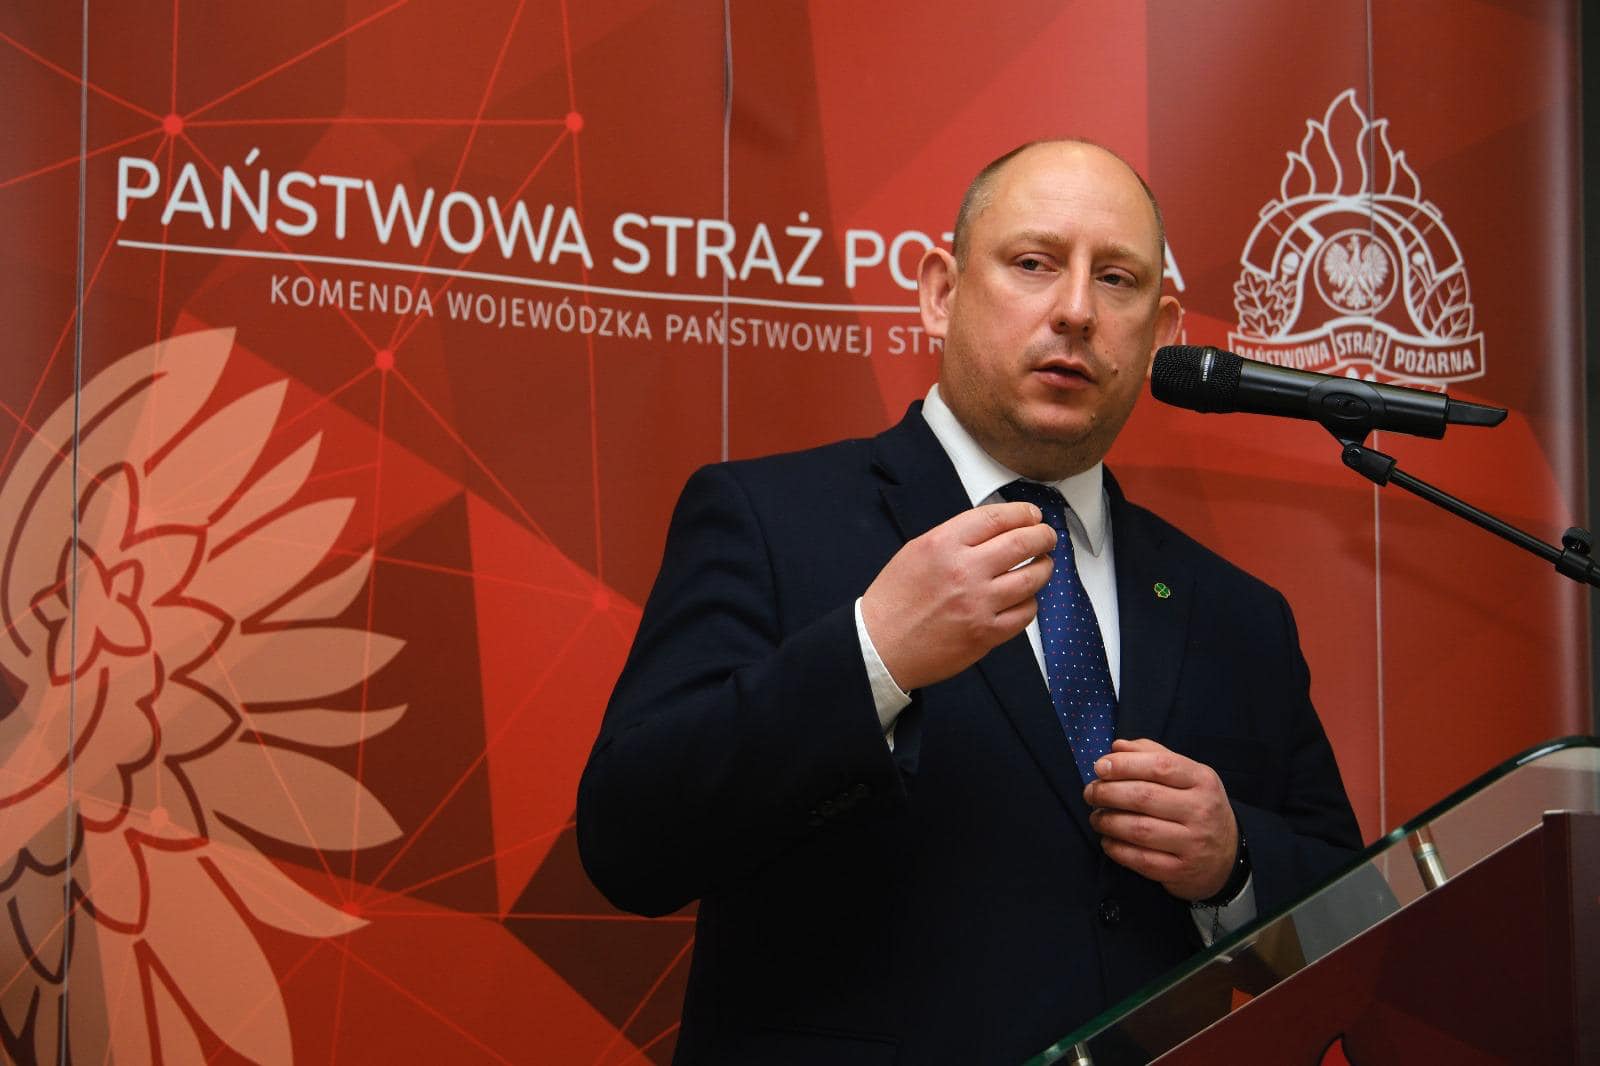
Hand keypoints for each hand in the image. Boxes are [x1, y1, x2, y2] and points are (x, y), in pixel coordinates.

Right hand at [861, 501, 1054, 691]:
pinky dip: (1030, 602)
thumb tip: (996, 529)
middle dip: (1043, 536)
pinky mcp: (986, 633)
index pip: (996, 518)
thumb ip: (955, 538)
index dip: (1022, 513)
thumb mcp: (916, 552)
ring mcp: (978, 604)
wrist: (881, 646)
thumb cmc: (895, 600)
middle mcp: (964, 571)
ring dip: (1043, 568)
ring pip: (1031, 578)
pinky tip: (1023, 598)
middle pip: (1022, 543)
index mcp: (943, 544)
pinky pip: (1025, 613)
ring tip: (1042, 565)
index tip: (1032, 515)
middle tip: (1047, 537)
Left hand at [1083, 738, 1237, 900]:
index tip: (1100, 767)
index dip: (1125, 765)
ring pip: (1139, 829)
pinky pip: (1140, 860)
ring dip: (1108, 821)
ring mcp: (1192, 843)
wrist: (1228, 857)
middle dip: (1108, 793)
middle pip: (1144, 797)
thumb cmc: (1198, 807)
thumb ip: (1153, 755)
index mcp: (1202, 780)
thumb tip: (1117, 747)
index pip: (1160, 766)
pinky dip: (1116, 848)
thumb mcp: (1188, 775)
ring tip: (1096, 817)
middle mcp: (1200, 811)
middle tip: (1090, 793)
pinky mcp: (1180, 871)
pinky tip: (1107, 840)